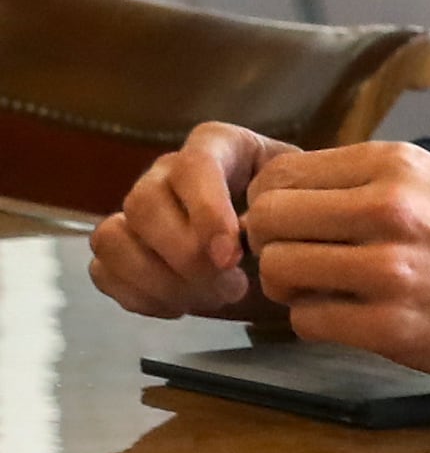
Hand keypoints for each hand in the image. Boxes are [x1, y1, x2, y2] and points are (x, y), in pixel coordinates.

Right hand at [91, 123, 284, 318]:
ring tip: (209, 298)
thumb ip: (277, 209)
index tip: (231, 256)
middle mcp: (166, 172)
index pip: (194, 166)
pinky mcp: (120, 250)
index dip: (207, 213)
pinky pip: (103, 271)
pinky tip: (182, 307)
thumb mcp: (302, 203)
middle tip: (232, 287)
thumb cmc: (295, 218)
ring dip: (158, 280)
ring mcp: (136, 211)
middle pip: (143, 203)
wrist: (285, 251)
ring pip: (112, 238)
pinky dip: (140, 297)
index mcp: (217, 145)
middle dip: (185, 257)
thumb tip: (243, 234)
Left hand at [234, 142, 429, 379]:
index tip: (299, 228)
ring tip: (328, 293)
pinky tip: (354, 319)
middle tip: (304, 264)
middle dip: (273, 247)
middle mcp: (389, 208)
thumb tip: (280, 194)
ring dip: (291, 288)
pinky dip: (319, 323)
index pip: (278, 177)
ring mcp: (390, 270)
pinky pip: (307, 321)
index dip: (273, 206)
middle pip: (265, 221)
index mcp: (396, 166)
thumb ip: (363, 182)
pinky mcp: (392, 327)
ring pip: (278, 271)